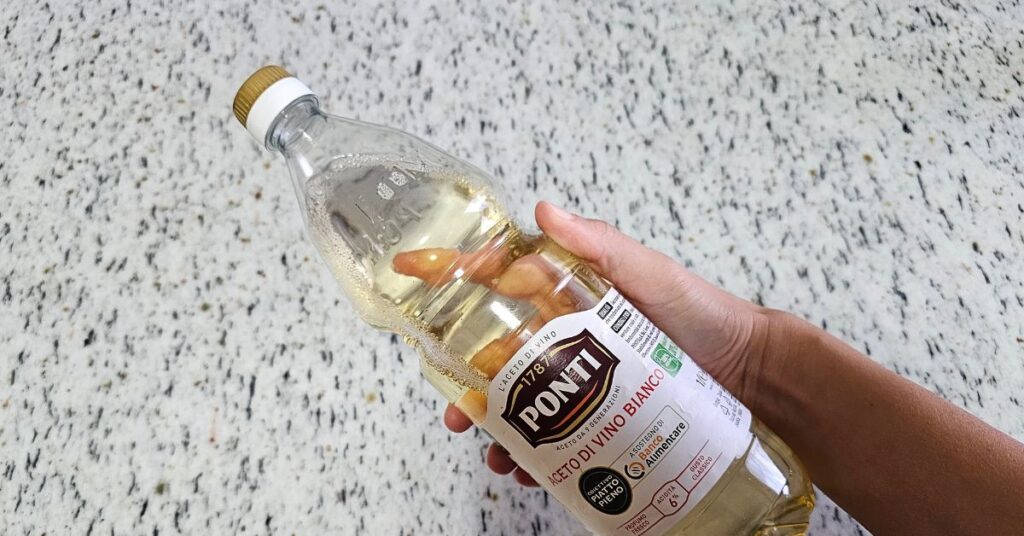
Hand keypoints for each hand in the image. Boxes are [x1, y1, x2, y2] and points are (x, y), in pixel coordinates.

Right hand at [405, 202, 786, 485]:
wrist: (751, 377)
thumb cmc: (703, 315)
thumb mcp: (650, 273)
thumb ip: (600, 244)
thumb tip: (544, 208)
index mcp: (566, 295)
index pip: (498, 284)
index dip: (452, 281)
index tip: (410, 277)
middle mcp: (565, 339)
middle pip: (496, 359)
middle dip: (466, 385)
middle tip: (456, 412)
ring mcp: (581, 385)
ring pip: (520, 408)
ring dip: (497, 433)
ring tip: (497, 455)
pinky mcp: (599, 421)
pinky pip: (556, 442)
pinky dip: (535, 460)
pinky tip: (530, 472)